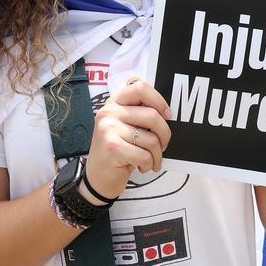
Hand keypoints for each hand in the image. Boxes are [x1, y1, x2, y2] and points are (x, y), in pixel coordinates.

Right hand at [85, 77, 171, 199]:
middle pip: (152, 115)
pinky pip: (145, 155)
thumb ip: (140, 114)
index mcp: (114, 103)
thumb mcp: (125, 127)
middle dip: (165, 135)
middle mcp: (109, 112)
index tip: (166, 115)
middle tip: (162, 146)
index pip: (140, 88)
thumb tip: (166, 113)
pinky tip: (142, 167)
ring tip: (150, 160)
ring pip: (152, 139)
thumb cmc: (118, 151)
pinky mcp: (112, 148)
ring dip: (157, 155)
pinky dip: (149, 164)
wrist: (98, 177)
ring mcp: (108, 129)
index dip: (159, 101)